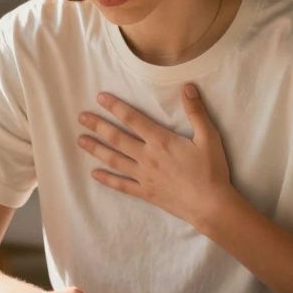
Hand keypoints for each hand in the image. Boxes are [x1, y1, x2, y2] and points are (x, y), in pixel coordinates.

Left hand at [77, 84, 233, 226]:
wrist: (210, 205)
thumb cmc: (211, 170)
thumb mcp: (208, 137)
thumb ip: (196, 111)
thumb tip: (187, 86)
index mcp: (161, 141)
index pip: (132, 119)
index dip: (115, 107)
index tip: (99, 98)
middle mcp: (147, 157)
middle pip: (117, 138)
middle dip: (98, 126)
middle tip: (81, 117)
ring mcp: (144, 176)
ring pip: (115, 160)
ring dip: (96, 149)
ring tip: (80, 140)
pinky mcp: (146, 192)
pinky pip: (122, 185)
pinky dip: (107, 179)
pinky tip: (94, 174)